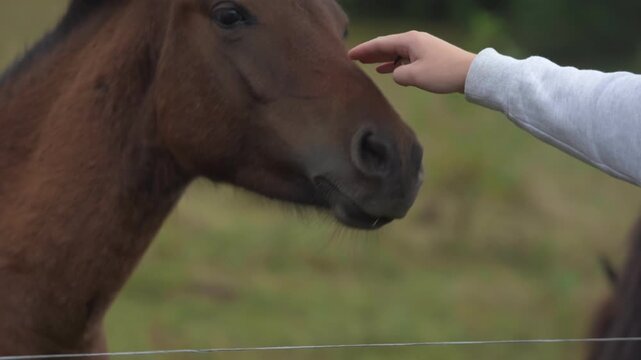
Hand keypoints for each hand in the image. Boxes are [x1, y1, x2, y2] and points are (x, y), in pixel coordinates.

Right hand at [349, 31, 475, 93]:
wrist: (470, 73)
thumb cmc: (442, 73)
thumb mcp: (414, 76)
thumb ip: (397, 75)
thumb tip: (395, 74)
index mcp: (409, 41)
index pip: (380, 44)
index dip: (364, 50)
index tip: (349, 55)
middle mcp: (414, 41)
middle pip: (386, 46)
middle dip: (370, 52)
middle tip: (353, 58)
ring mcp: (422, 48)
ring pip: (395, 52)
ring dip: (381, 58)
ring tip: (366, 63)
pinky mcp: (428, 56)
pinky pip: (404, 58)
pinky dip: (393, 63)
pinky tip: (386, 69)